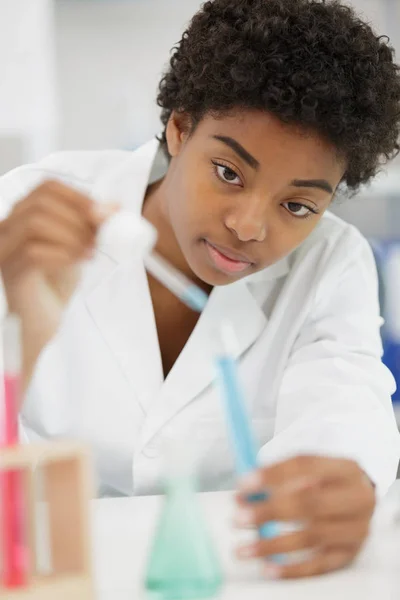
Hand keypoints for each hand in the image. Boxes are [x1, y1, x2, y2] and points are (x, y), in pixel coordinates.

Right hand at [0, 180, 115, 387]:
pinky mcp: (10, 273)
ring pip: (35, 223)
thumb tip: (114, 206)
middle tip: (101, 235)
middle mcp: (6, 229)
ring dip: (73, 233)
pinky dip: (65, 253)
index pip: (47, 188)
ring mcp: (4, 251)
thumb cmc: (54, 287)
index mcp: (22, 217)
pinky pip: (34, 253)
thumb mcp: (76, 248)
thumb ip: (90, 228)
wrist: (41, 324)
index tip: (107, 212)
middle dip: (79, 215)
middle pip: (40, 201)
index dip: (80, 196)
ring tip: (92, 250)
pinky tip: (83, 260)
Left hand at [234, 456, 374, 578]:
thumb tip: (245, 490)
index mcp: (344, 468)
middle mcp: (356, 497)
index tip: (243, 485)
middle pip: (310, 504)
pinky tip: (267, 568)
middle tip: (239, 518)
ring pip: (312, 537)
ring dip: (272, 544)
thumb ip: (281, 475)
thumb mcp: (312, 468)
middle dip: (270, 511)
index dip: (271, 474)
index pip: (305, 465)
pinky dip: (291, 568)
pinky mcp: (351, 554)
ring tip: (243, 549)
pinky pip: (319, 565)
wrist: (361, 499)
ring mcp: (356, 528)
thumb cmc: (327, 482)